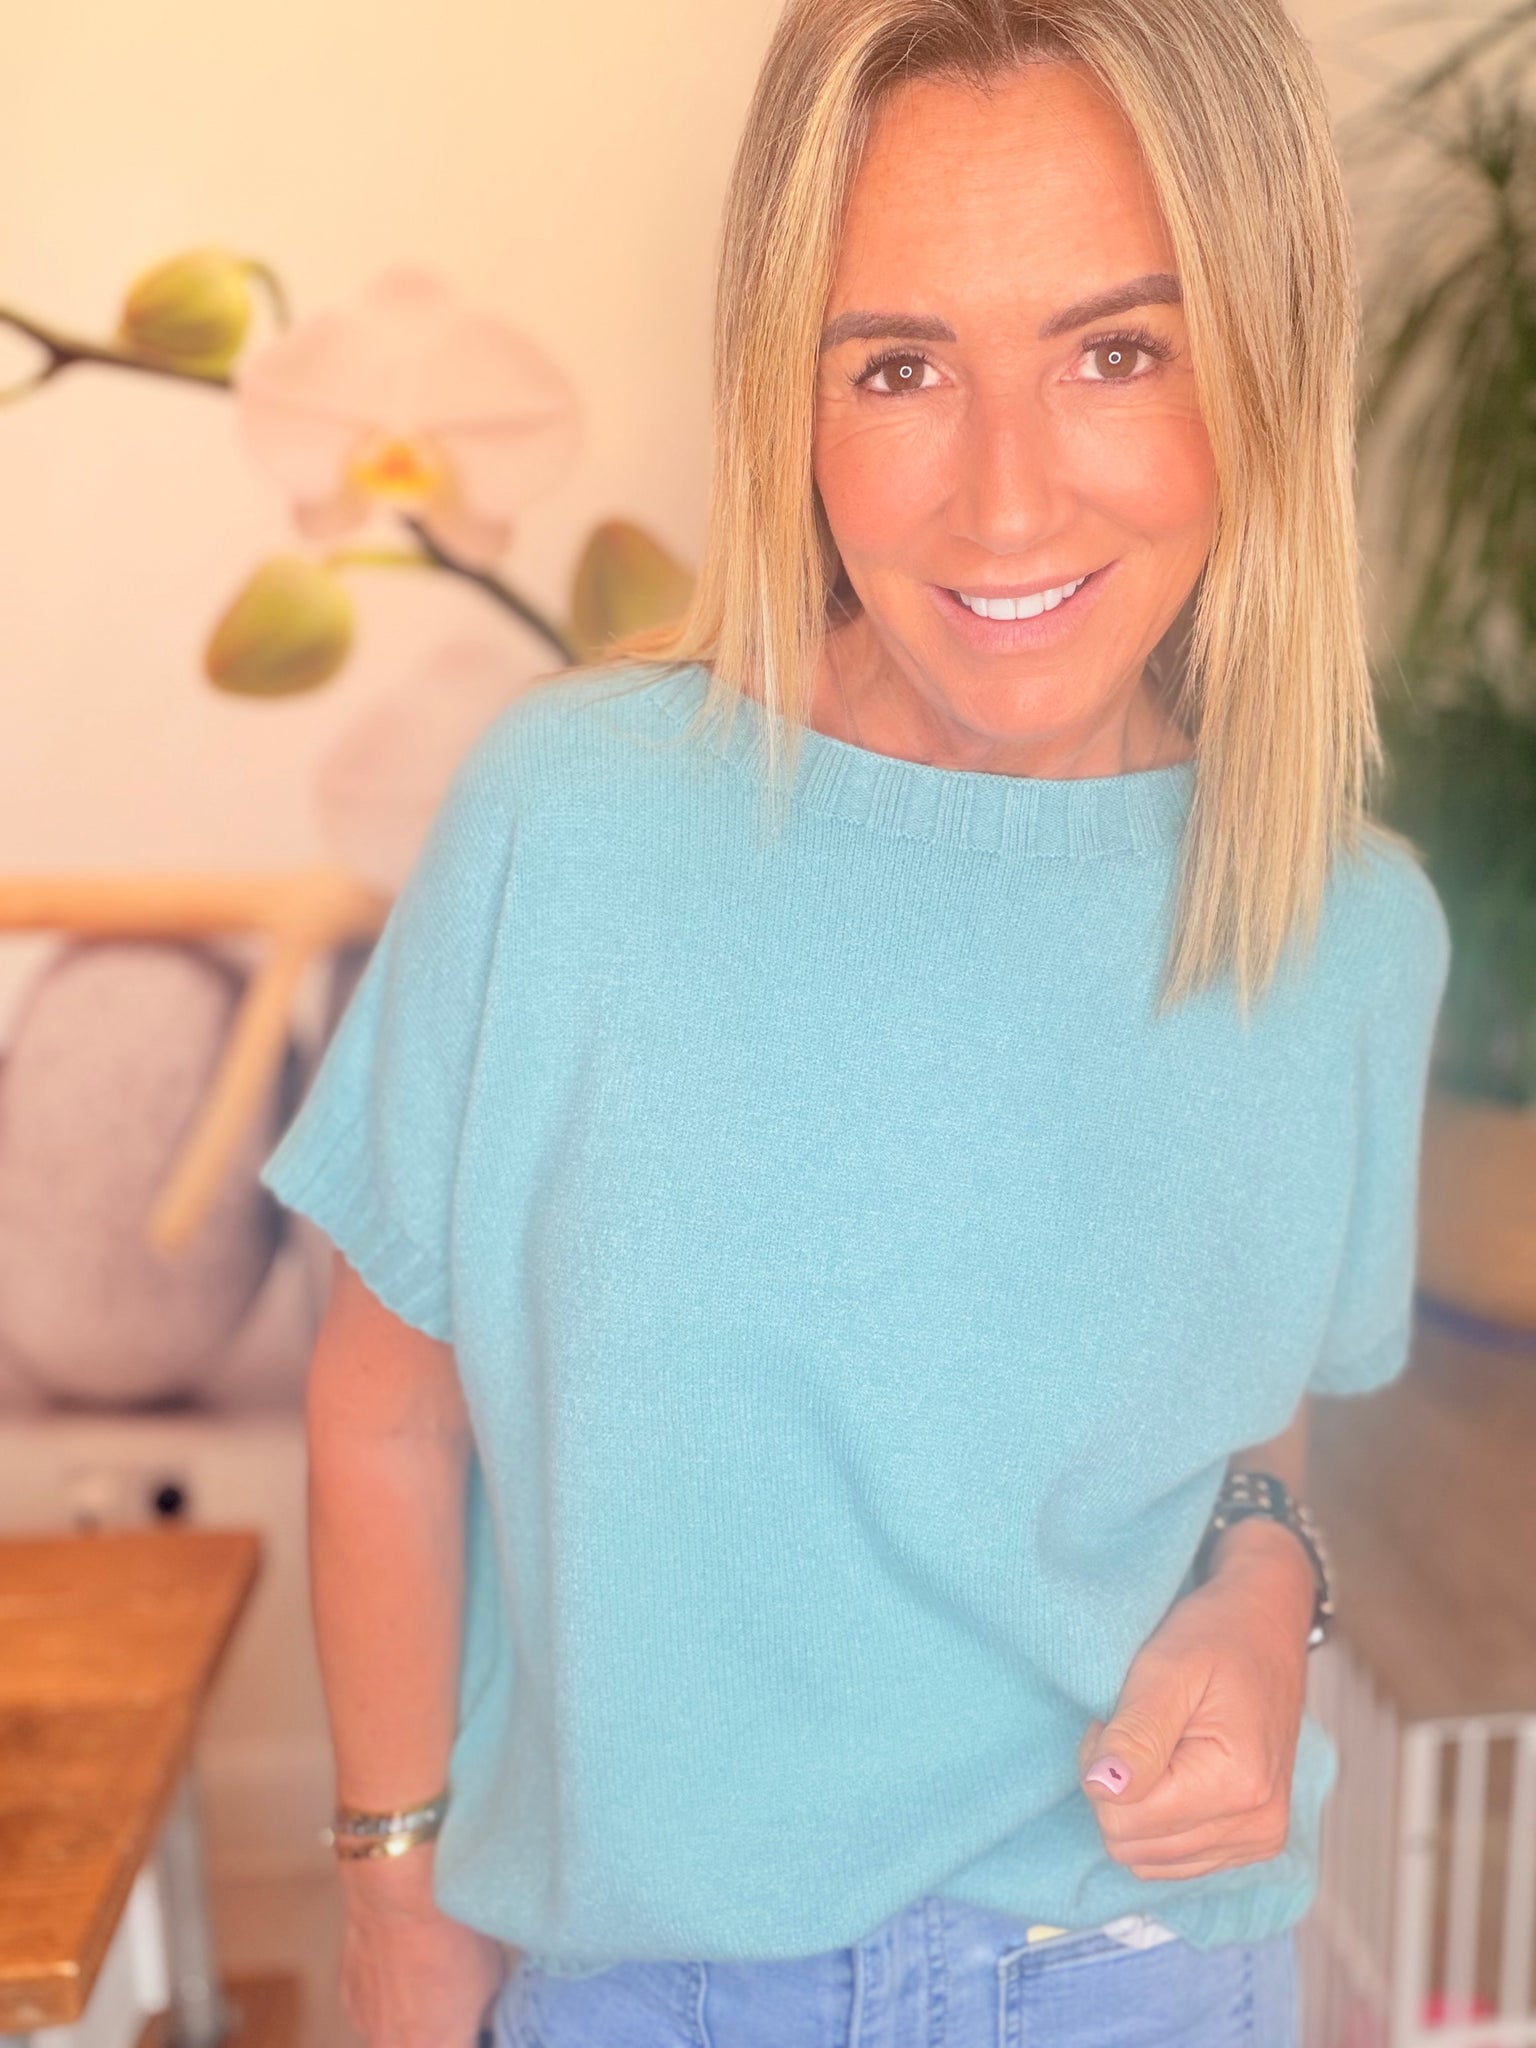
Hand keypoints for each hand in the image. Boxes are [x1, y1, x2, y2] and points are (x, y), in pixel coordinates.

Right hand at [336, 1845, 509, 2046]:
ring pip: (394, 2034)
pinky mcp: (348, 2001)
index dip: (472, 2033)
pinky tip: (398, 1963)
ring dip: (408, 2017)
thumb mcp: (493, 1976)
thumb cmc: (452, 1935)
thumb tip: (484, 2017)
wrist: (400, 1898)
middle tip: (452, 2001)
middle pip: (423, 2044)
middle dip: (439, 2032)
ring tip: (423, 1976)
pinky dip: (384, 1995)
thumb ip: (486, 2010)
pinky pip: (372, 2009)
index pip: (466, 2046)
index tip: (477, 2020)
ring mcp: (367, 2027)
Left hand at [1076, 1518, 1315, 1880]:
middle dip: (1116, 1789)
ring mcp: (1258, 1838)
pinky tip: (1171, 1770)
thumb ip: (1135, 1735)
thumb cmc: (1215, 1637)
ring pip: (1149, 1859)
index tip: (1118, 1718)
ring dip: (1136, 1804)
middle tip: (1133, 1727)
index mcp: (1238, 1785)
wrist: (1266, 1628)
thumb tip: (1102, 1790)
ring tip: (1155, 1743)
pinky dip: (1158, 1820)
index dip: (1102, 1767)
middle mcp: (1256, 1826)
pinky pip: (1174, 1859)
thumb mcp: (1165, 1669)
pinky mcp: (1252, 1840)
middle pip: (1133, 1845)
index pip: (1124, 1821)